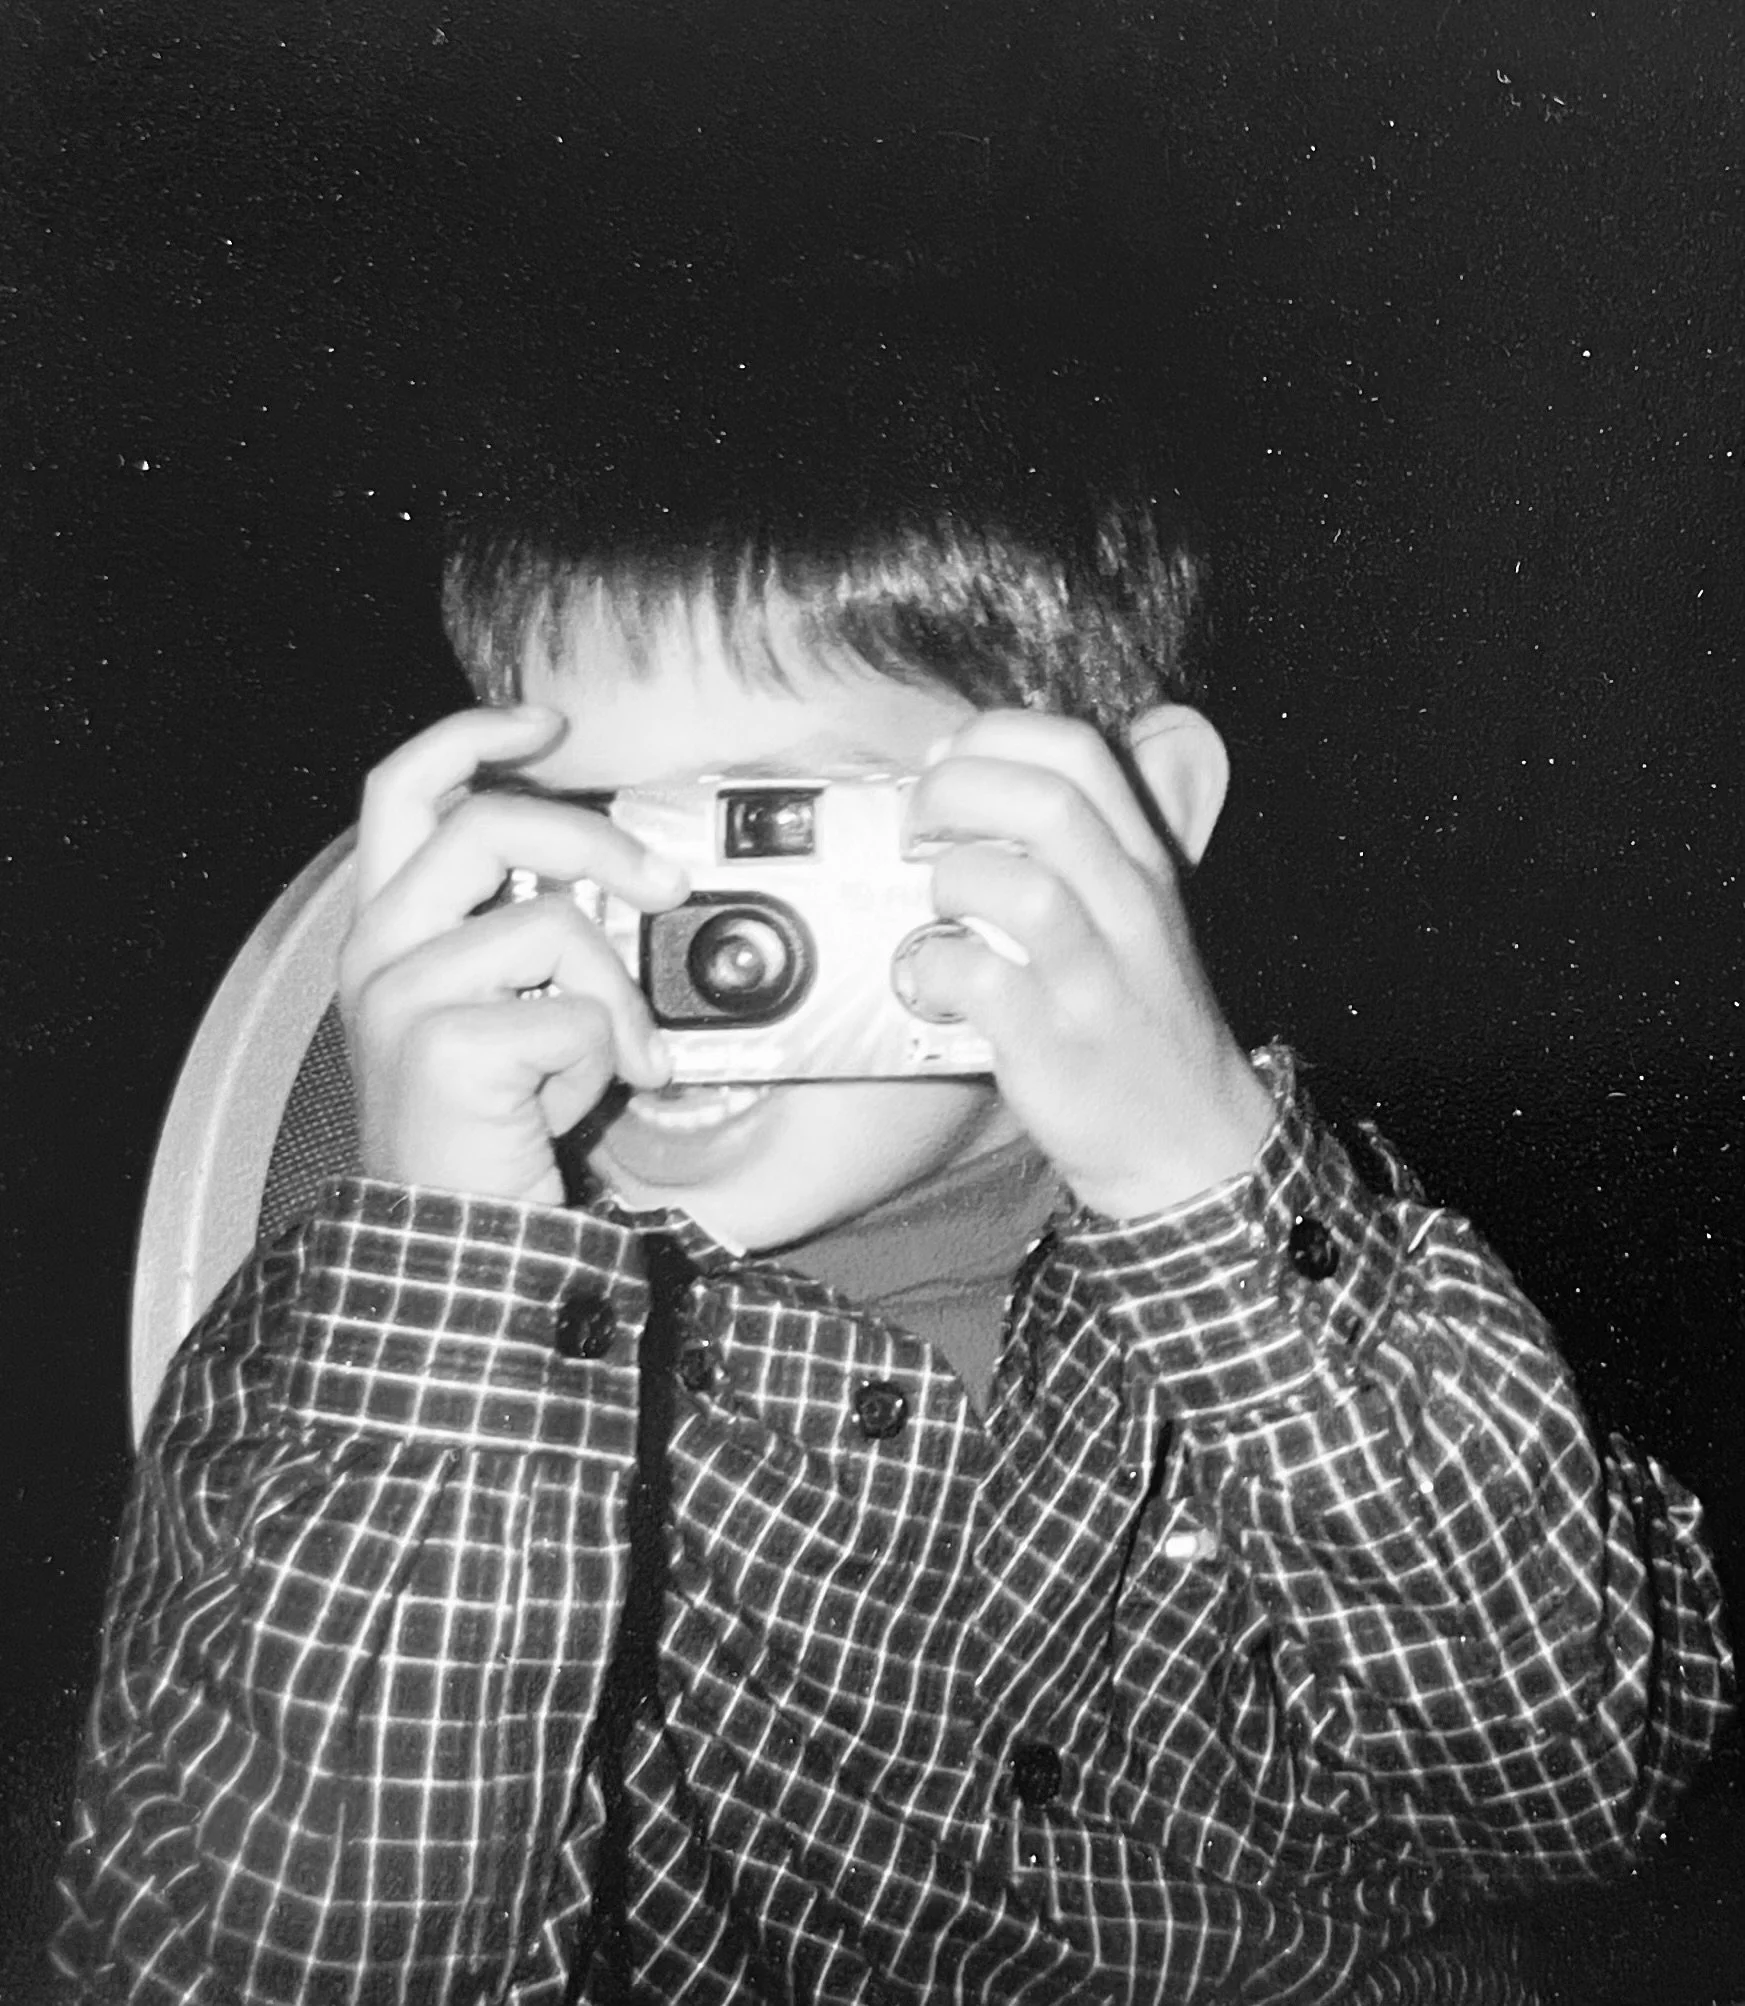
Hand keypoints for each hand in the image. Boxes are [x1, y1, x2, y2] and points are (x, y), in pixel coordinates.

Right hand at [339, 705, 688, 1205]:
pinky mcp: (445, 1050)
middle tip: (662, 883)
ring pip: (553, 924)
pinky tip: (579, 1103)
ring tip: (616, 1057)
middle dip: (597, 839)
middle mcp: (376, 951)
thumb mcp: (501, 1008)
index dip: (473, 735)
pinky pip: (576, 1014)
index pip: (401, 788)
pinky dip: (606, 1058)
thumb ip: (526, 930)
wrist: (450, 1245)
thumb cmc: (487, 1125)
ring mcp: (401, 998)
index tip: (549, 722)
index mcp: (387, 928)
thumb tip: (624, 875)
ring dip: (614, 995)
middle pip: (487, 824)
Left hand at [900, 708, 1274, 1218]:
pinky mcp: (1053, 1045)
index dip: (994, 736)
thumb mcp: (1131, 912)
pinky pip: (982, 981)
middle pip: (1046, 802)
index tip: (944, 760)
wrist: (1187, 1141)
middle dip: (957, 791)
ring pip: (1021, 887)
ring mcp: (1094, 979)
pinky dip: (936, 968)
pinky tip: (931, 976)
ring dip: (952, 881)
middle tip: (917, 824)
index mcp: (1143, 863)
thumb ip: (1073, 843)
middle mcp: (1127, 909)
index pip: (1078, 752)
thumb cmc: (1134, 1017)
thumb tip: (970, 774)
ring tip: (936, 907)